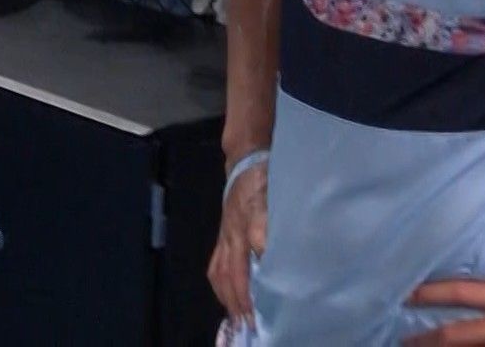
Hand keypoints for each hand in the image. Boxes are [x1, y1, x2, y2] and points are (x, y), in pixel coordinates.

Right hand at [207, 158, 267, 328]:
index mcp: (239, 235)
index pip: (240, 274)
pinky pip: (216, 264)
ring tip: (235, 314)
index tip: (253, 317)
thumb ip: (264, 228)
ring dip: (226, 296)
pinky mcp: (223, 234)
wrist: (245, 159)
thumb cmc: (259, 181)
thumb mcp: (268, 202)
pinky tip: (228, 290)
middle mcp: (228, 240)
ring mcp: (223, 237)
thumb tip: (264, 256)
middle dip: (234, 303)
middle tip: (245, 324)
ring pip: (218, 273)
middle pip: (226, 278)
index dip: (246, 297)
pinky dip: (220, 283)